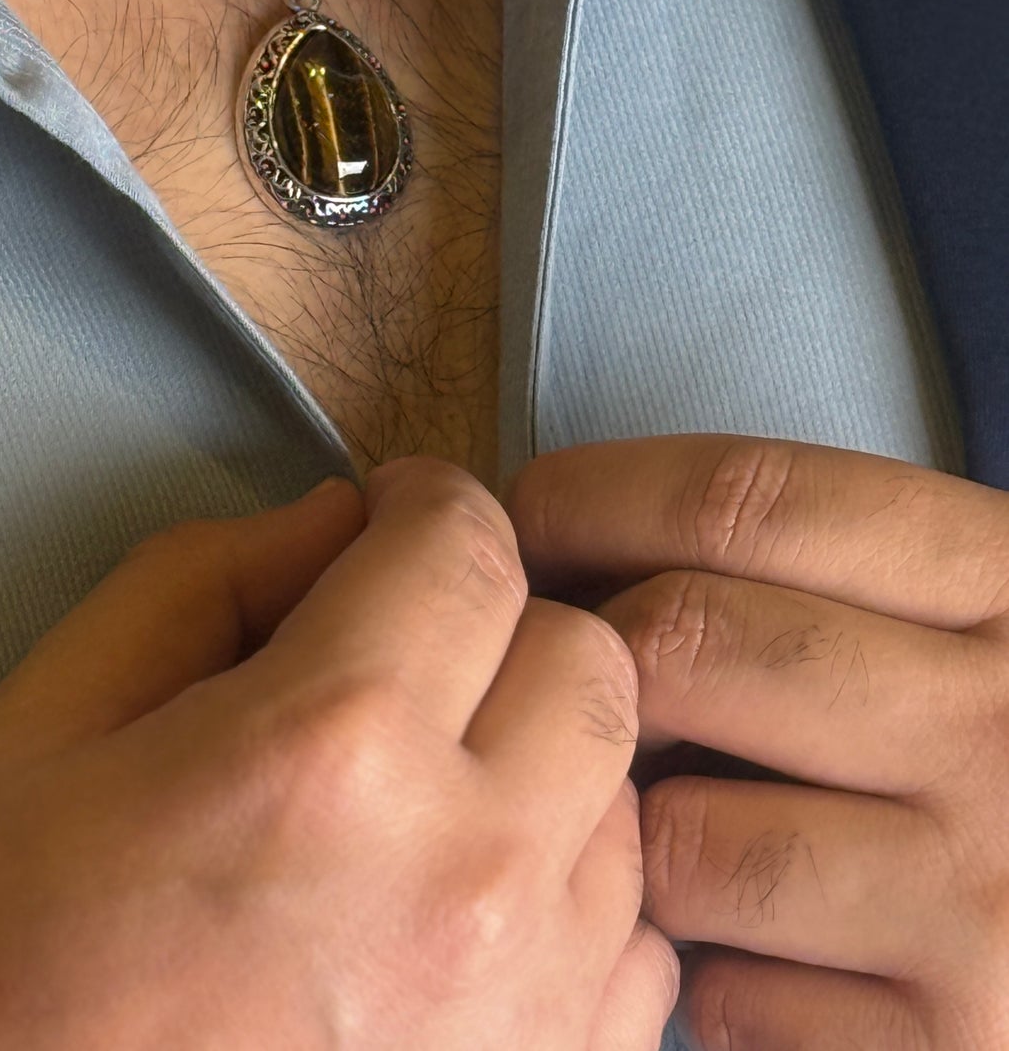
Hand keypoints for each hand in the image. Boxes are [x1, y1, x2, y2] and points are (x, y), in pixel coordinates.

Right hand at [0, 460, 675, 1049]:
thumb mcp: (43, 726)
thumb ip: (200, 582)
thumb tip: (333, 526)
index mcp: (326, 753)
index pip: (469, 544)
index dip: (421, 505)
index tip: (388, 526)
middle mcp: (460, 876)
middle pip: (584, 655)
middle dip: (497, 620)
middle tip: (406, 648)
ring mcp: (525, 1007)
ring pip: (622, 793)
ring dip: (536, 761)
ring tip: (422, 795)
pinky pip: (636, 944)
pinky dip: (567, 900)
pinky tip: (458, 907)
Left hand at [511, 435, 1008, 1049]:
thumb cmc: (989, 762)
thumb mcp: (956, 625)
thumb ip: (811, 573)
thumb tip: (584, 552)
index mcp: (1004, 586)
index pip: (743, 499)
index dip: (595, 496)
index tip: (530, 522)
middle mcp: (1000, 728)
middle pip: (684, 639)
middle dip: (592, 658)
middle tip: (570, 688)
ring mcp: (980, 896)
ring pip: (679, 832)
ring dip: (641, 837)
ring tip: (676, 833)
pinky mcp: (948, 1045)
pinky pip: (727, 997)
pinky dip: (706, 979)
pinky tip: (753, 951)